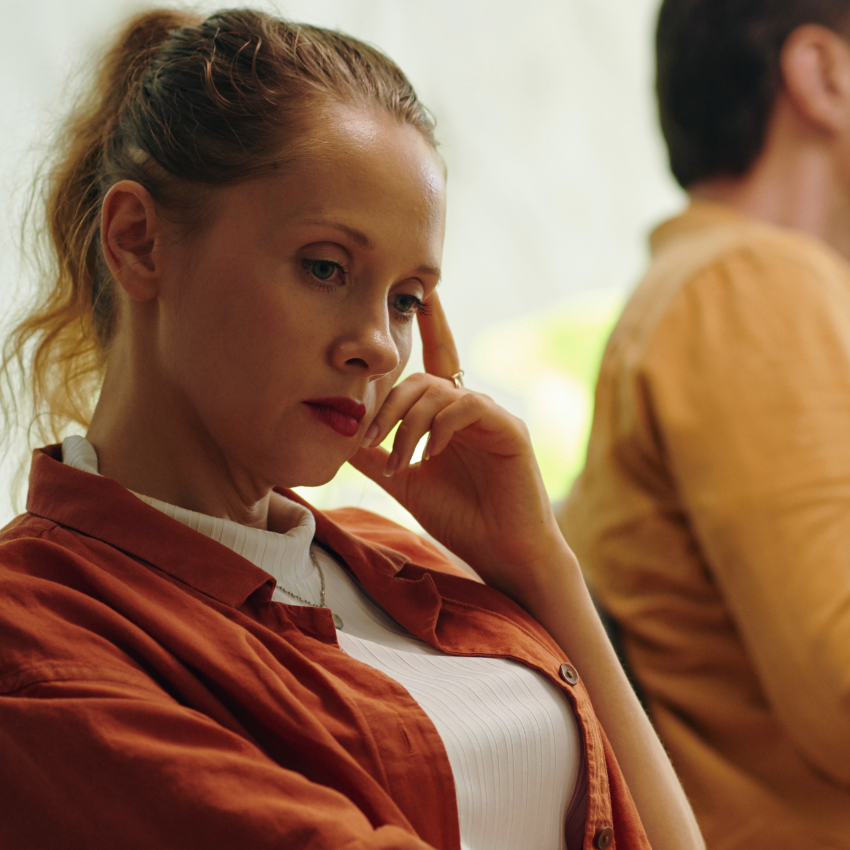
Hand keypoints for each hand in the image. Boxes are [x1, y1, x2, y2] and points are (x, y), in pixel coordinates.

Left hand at [350, 295, 567, 595]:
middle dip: (388, 404)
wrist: (503, 555)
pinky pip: (469, 405)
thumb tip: (339, 432)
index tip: (419, 294)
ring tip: (398, 462)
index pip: (437, 360)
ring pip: (440, 391)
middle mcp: (474, 408)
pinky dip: (441, 425)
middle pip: (423, 379)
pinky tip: (430, 453)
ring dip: (408, 425)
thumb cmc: (462, 520)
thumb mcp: (406, 482)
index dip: (431, 325)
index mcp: (452, 416)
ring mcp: (494, 416)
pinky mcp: (510, 430)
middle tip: (369, 439)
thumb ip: (378, 455)